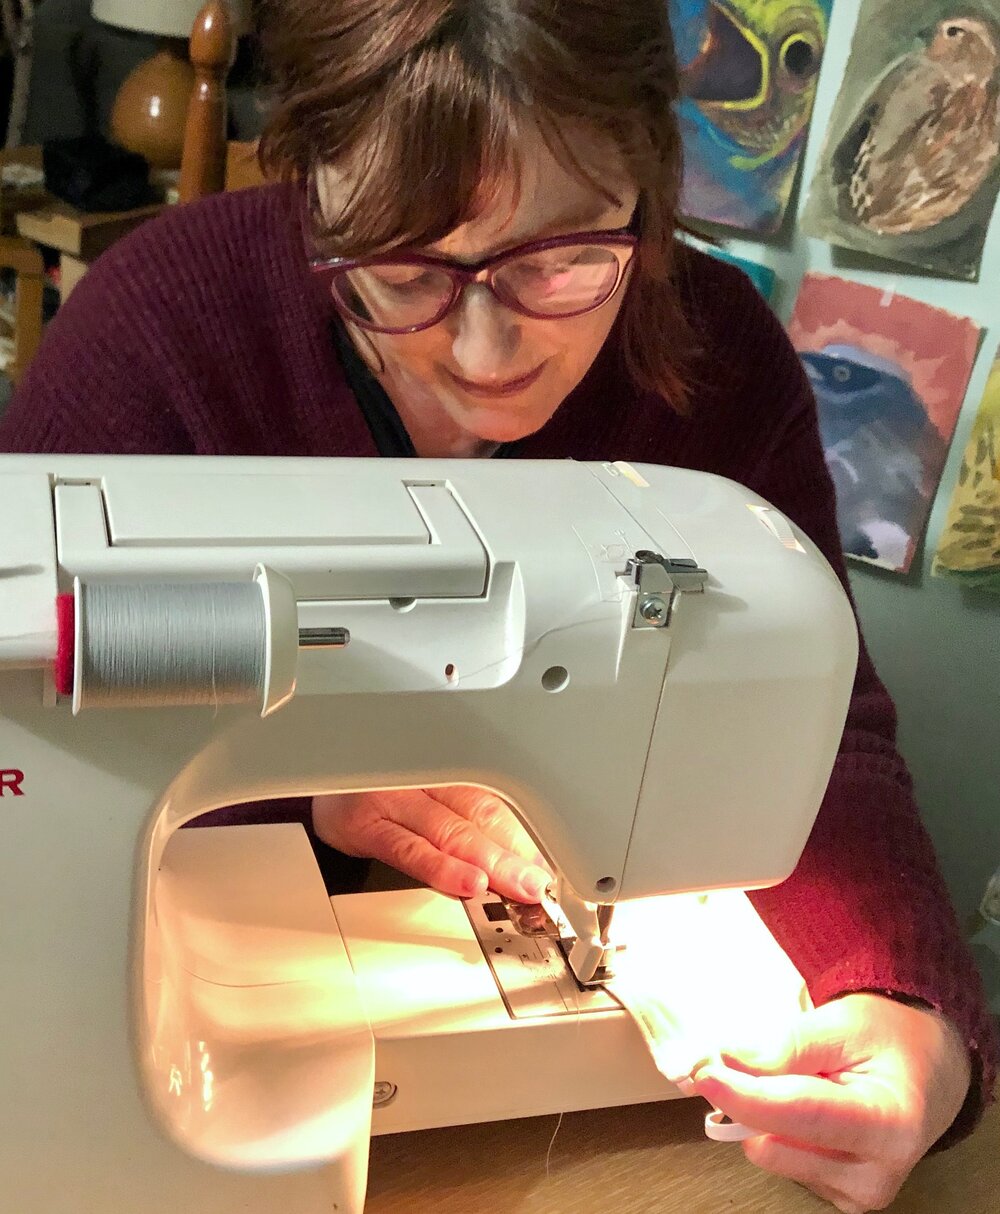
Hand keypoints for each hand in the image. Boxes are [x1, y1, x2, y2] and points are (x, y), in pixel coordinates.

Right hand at [312, 785, 551, 902]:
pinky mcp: (366, 824)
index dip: (529, 840)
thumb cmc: (378, 783)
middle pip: (481, 818)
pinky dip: (441, 867)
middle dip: (517, 856)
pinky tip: (467, 884)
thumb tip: (524, 861)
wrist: (315, 769)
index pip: (499, 805)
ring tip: (520, 888)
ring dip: (491, 864)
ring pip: (451, 833)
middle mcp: (425, 780)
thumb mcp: (428, 789)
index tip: (554, 871)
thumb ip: (470, 819)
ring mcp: (394, 800)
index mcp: (449, 770)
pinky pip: (410, 848)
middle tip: (545, 885)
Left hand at [690, 993, 970, 1212]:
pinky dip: (777, 1126)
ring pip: (769, 1151)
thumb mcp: (843, 1023)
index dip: (747, 1095)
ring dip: (765, 1110)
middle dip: (749, 1096)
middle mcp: (877, 1173)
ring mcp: (855, 1192)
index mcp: (891, 1125)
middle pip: (777, 1141)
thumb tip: (728, 1062)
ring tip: (806, 1079)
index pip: (803, 1115)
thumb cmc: (891, 1040)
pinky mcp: (835, 1196)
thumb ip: (787, 1046)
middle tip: (761, 1056)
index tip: (704, 1073)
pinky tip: (808, 1103)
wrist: (926, 1069)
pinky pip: (778, 1158)